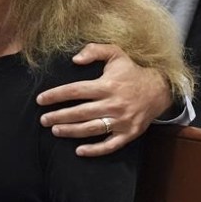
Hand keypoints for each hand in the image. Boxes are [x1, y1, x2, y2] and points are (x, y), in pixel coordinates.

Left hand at [36, 43, 172, 155]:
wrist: (159, 90)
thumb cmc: (132, 72)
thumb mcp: (116, 53)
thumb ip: (94, 50)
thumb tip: (75, 59)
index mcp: (107, 85)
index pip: (75, 91)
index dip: (55, 95)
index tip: (40, 99)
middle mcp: (113, 104)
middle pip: (80, 112)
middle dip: (59, 116)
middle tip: (43, 120)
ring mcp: (121, 121)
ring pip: (91, 129)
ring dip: (71, 131)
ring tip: (55, 131)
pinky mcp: (129, 133)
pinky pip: (110, 145)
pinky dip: (94, 150)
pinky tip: (79, 150)